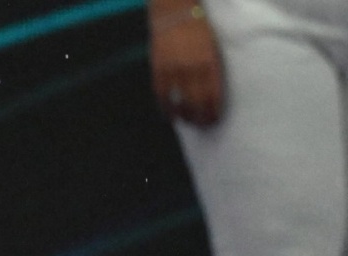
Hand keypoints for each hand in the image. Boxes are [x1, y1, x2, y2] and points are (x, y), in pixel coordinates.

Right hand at [150, 6, 224, 126]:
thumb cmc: (197, 30)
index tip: (214, 119)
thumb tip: (209, 93)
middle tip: (202, 125)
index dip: (213, 112)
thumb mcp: (211, 48)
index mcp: (209, 64)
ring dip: (184, 116)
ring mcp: (174, 72)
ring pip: (179, 103)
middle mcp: (192, 70)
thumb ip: (211, 69)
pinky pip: (162, 96)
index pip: (213, 96)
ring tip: (187, 121)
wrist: (174, 14)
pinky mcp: (159, 71)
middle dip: (200, 118)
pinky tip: (170, 115)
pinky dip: (166, 109)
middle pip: (197, 104)